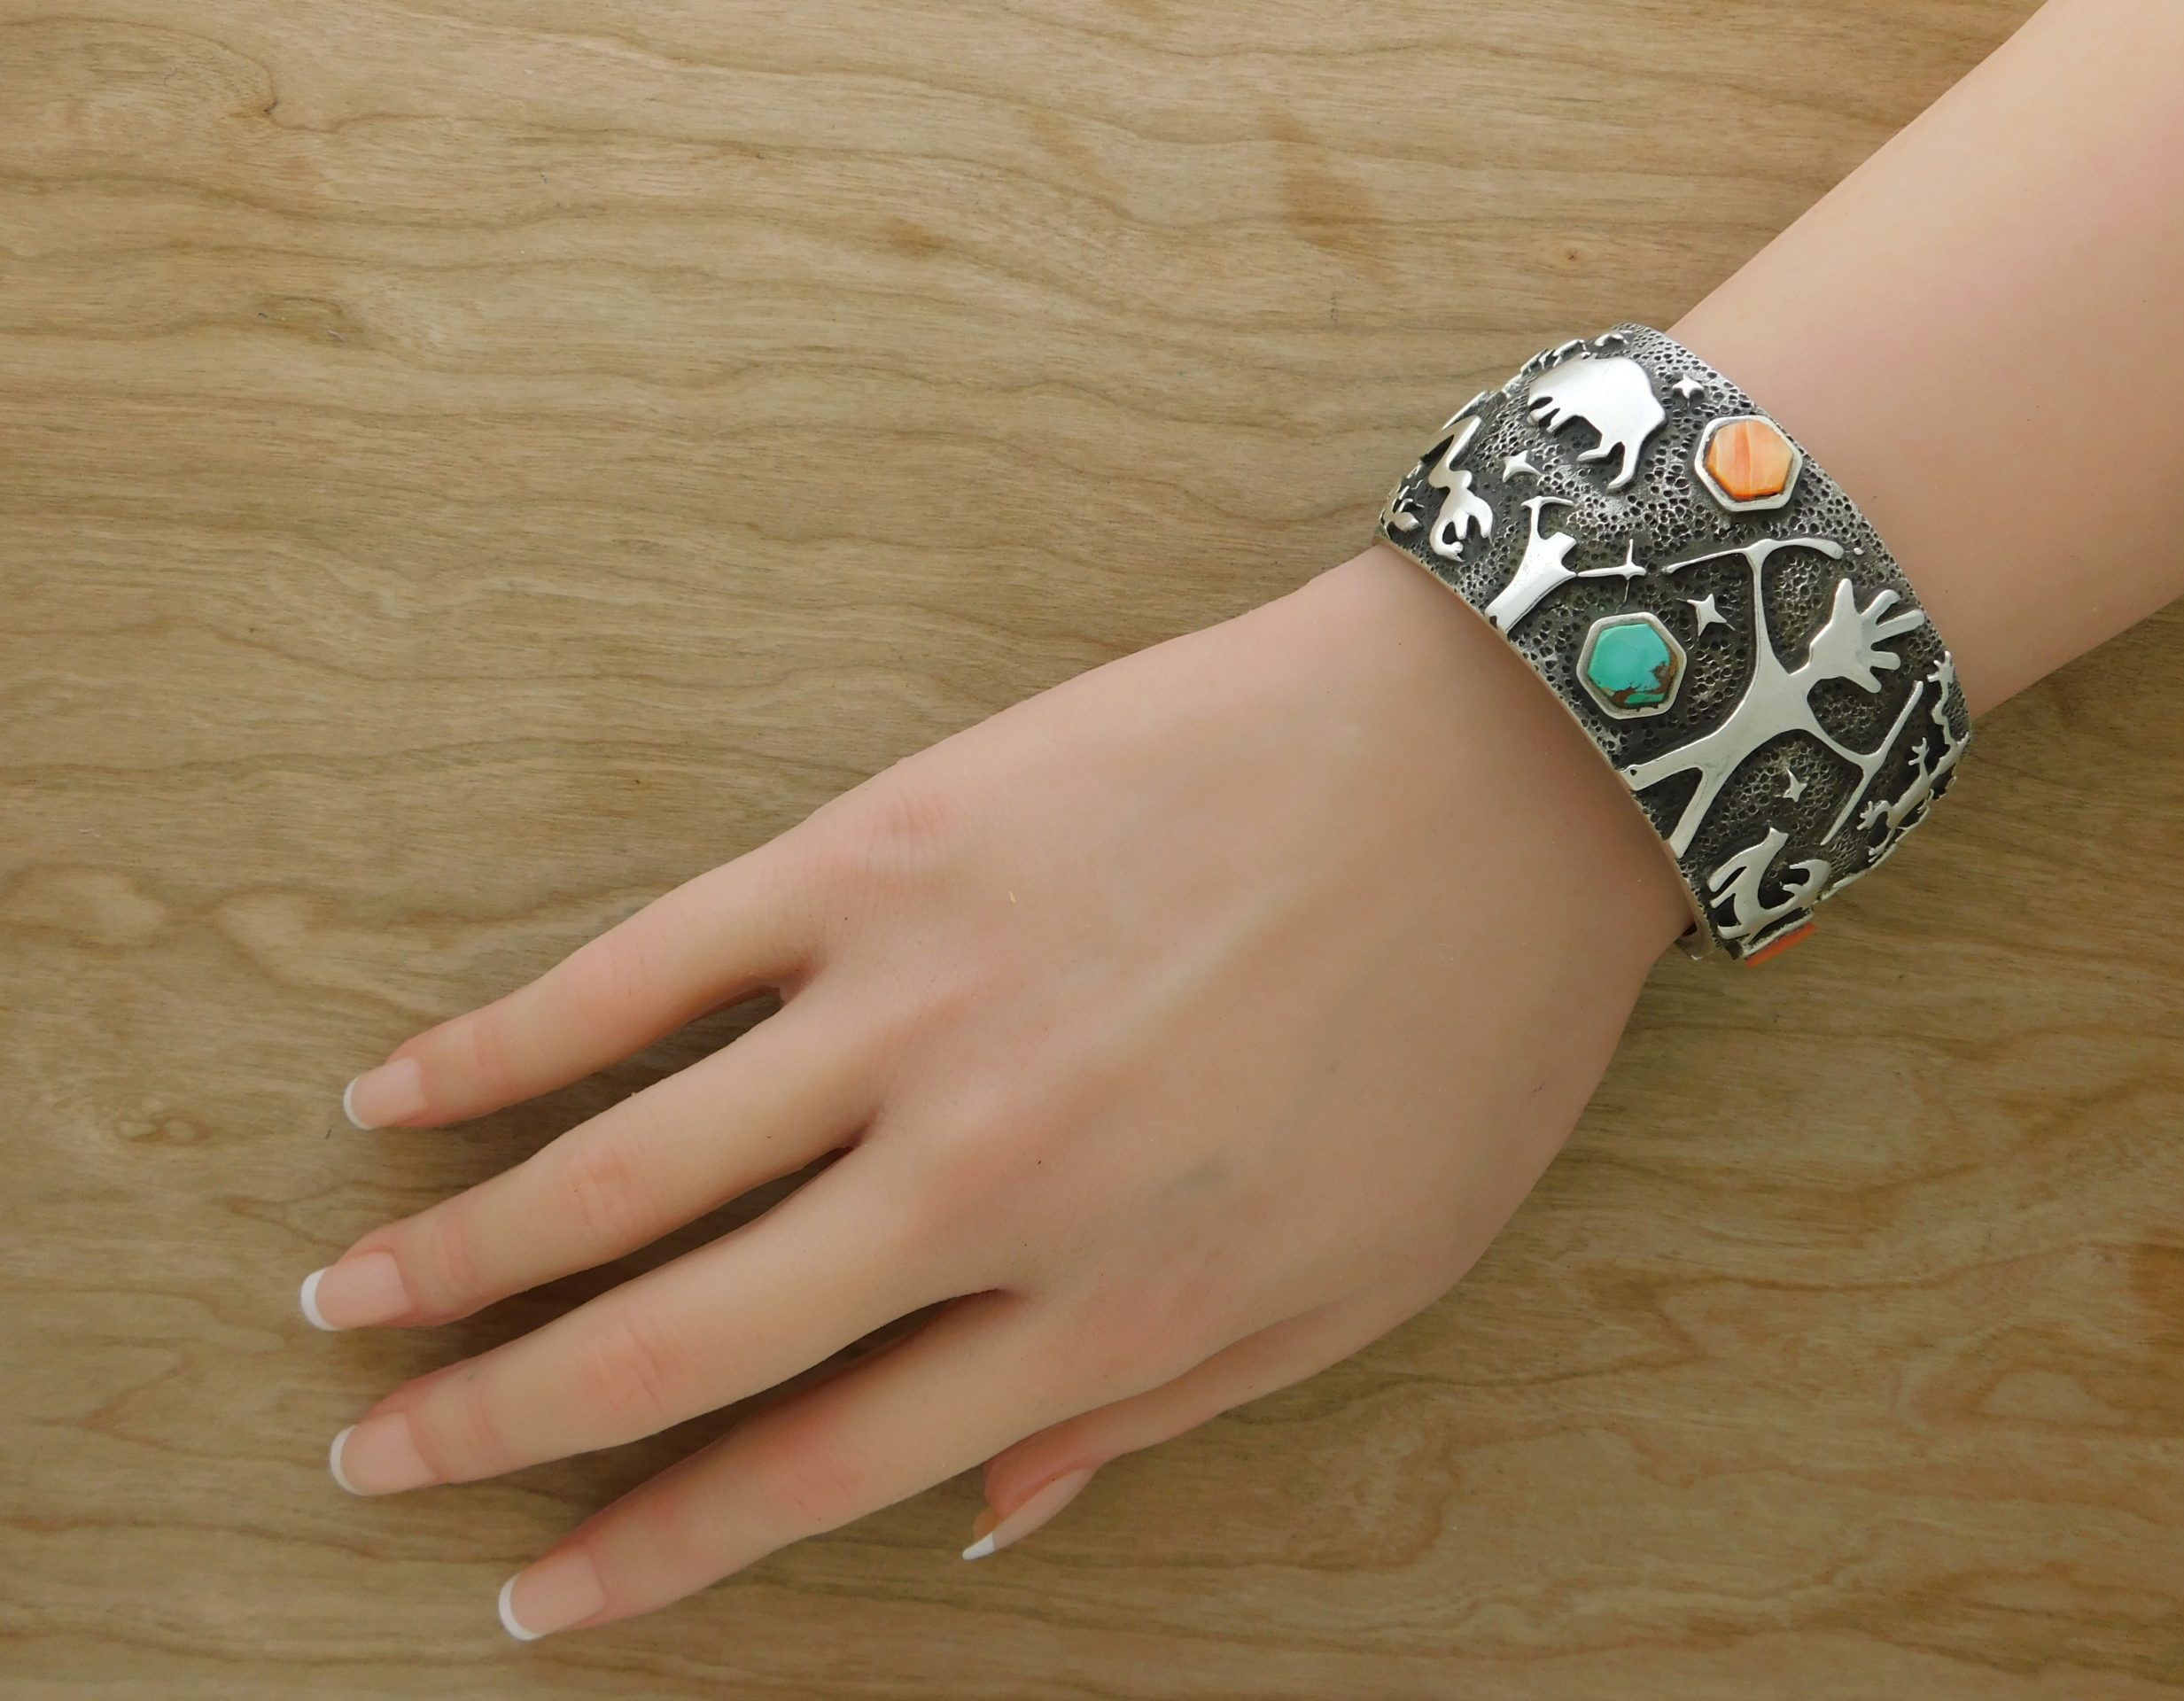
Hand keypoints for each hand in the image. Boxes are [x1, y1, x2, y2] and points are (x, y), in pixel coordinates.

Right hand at [305, 543, 1693, 1637]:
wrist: (1498, 762)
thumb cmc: (1460, 1029)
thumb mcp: (1364, 1285)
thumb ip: (1157, 1416)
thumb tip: (982, 1520)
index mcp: (1097, 1310)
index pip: (809, 1472)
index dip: (649, 1550)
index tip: (530, 1592)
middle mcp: (975, 1183)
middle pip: (673, 1337)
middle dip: (496, 1418)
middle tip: (367, 1458)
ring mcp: (913, 1008)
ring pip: (626, 1167)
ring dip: (459, 1251)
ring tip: (340, 1310)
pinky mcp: (882, 852)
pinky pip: (649, 967)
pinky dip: (509, 1041)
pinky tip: (401, 1090)